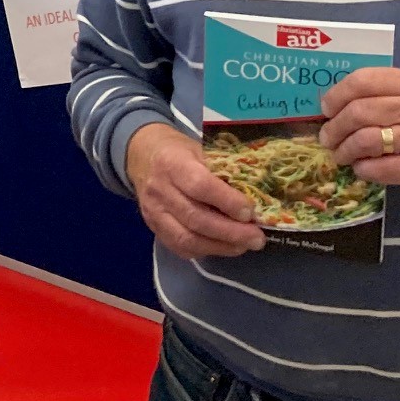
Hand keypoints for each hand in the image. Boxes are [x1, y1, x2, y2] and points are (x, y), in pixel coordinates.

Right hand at [125, 125, 264, 260]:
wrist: (143, 156)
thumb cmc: (180, 151)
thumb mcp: (201, 149)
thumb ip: (222, 170)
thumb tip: (255, 195)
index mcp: (172, 163)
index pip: (199, 186)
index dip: (226, 201)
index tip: (249, 212)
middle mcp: (159, 189)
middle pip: (195, 217)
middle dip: (230, 232)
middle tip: (257, 238)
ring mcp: (153, 212)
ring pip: (186, 238)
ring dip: (220, 246)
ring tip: (244, 246)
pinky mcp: (153, 228)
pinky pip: (179, 247)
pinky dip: (205, 251)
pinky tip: (224, 247)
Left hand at [320, 67, 399, 201]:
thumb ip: (381, 93)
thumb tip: (333, 104)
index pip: (364, 81)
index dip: (337, 94)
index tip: (326, 108)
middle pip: (359, 112)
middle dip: (335, 127)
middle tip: (327, 137)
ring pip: (365, 140)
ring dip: (344, 149)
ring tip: (341, 154)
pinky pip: (378, 168)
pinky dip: (362, 169)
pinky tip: (361, 168)